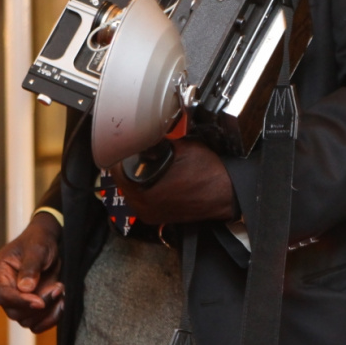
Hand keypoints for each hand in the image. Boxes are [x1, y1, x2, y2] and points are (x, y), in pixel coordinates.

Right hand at [0, 212, 64, 332]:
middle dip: (38, 306)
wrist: (51, 241)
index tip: (40, 302)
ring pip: (26, 321)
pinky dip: (51, 318)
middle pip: (14, 312)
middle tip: (57, 288)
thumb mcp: (37, 248)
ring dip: (47, 312)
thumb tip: (24, 289)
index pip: (3, 295)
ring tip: (61, 290)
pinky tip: (62, 304)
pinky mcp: (32, 306)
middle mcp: (6, 289)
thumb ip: (30, 267)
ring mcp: (18, 300)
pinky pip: (37, 323)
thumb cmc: (40, 239)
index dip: (20, 302)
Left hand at [114, 139, 236, 226]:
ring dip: (133, 177)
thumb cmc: (209, 173)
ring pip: (129, 191)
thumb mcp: (182, 146)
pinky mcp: (159, 217)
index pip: (117, 171)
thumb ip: (159, 138)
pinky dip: (142, 188)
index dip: (118, 154)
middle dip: (125, 166)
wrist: (228, 193)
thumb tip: (145, 127)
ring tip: (140, 163)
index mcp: (146, 194)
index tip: (122, 145)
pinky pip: (140, 199)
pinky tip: (150, 177)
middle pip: (121, 182)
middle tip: (131, 151)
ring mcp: (151, 215)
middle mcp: (145, 208)